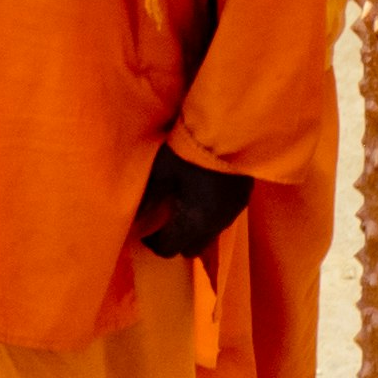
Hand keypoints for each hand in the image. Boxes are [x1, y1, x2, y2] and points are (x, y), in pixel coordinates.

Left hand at [133, 144, 251, 260]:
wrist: (230, 129)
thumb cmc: (190, 150)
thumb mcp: (163, 171)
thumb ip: (149, 198)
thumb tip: (134, 218)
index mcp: (193, 221)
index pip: (170, 248)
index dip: (153, 243)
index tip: (144, 232)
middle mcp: (215, 224)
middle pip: (192, 248)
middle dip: (175, 240)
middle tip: (162, 223)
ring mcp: (232, 213)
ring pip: (208, 235)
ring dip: (193, 229)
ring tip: (181, 207)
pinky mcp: (243, 198)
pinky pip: (221, 219)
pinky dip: (208, 216)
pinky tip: (201, 196)